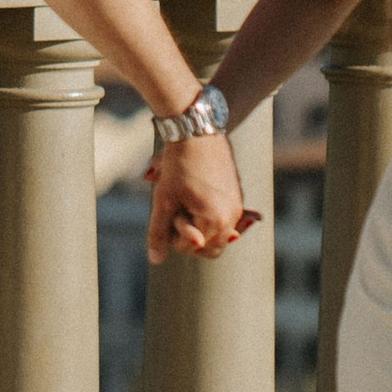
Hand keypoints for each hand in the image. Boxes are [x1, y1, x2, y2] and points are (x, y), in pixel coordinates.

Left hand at [145, 131, 252, 261]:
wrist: (196, 131)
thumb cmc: (178, 166)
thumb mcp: (163, 201)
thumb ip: (159, 233)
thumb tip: (155, 260)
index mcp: (216, 221)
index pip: (189, 248)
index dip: (174, 231)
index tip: (171, 206)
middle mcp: (232, 216)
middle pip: (209, 247)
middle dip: (190, 234)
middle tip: (178, 208)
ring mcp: (237, 205)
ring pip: (216, 233)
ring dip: (199, 224)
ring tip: (187, 199)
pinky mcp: (237, 193)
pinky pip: (224, 218)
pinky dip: (209, 215)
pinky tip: (197, 196)